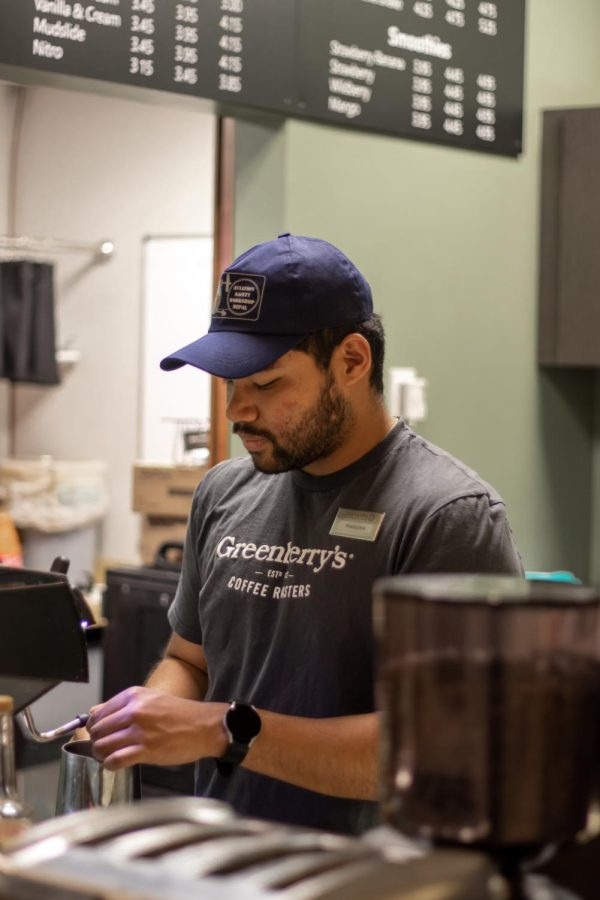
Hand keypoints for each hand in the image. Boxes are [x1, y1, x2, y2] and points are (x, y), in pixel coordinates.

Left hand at [87, 686, 226, 770]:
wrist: (204, 726)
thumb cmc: (179, 714)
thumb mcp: (150, 700)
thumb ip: (120, 705)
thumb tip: (93, 712)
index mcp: (133, 696)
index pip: (97, 713)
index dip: (94, 728)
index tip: (99, 734)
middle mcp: (134, 711)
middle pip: (97, 731)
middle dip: (97, 742)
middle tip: (106, 747)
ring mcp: (139, 730)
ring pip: (101, 746)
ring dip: (102, 755)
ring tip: (111, 756)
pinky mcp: (145, 750)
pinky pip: (114, 760)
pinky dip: (110, 765)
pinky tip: (116, 764)